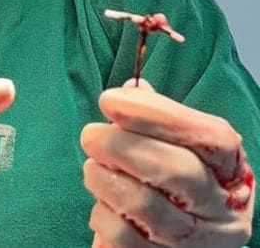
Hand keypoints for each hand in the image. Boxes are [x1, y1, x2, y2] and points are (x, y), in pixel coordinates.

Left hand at [81, 79, 253, 246]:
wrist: (178, 242)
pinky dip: (100, 213)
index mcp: (230, 170)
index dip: (155, 114)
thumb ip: (159, 121)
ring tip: (93, 169)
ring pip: (142, 203)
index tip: (110, 100)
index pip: (207, 137)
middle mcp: (220, 209)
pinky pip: (121, 236)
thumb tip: (131, 89)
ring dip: (102, 177)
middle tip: (91, 136)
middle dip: (119, 145)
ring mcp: (194, 241)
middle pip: (174, 169)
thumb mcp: (180, 150)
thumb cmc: (174, 186)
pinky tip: (103, 205)